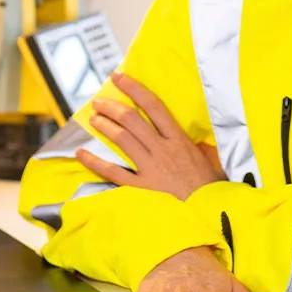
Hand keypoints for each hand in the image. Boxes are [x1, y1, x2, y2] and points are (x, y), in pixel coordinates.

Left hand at [75, 72, 225, 200]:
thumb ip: (194, 143)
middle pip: (132, 120)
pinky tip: (81, 154)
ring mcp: (150, 169)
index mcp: (179, 139)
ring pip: (122, 140)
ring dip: (104, 126)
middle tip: (99, 101)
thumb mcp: (207, 158)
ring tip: (93, 119)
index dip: (134, 89)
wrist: (207, 214)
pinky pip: (113, 172)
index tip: (119, 78)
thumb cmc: (209, 188)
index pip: (153, 106)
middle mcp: (162, 150)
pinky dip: (94, 162)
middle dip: (112, 107)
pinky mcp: (140, 189)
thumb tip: (187, 131)